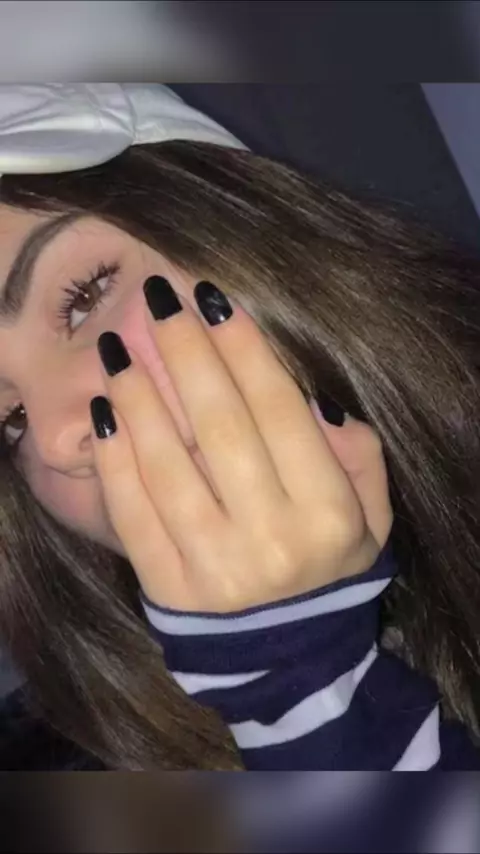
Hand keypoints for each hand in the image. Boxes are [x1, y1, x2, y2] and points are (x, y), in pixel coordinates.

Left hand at [91, 277, 392, 612]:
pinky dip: (114, 457)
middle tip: (159, 301)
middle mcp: (271, 537)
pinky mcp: (166, 588)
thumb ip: (357, 456)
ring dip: (139, 397)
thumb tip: (310, 399)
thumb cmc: (330, 571)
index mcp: (327, 512)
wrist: (289, 660)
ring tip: (117, 349)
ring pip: (168, 464)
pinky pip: (133, 512)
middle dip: (187, 353)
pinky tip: (103, 411)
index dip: (245, 349)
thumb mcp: (371, 519)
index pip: (281, 411)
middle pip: (221, 425)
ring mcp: (213, 567)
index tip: (215, 300)